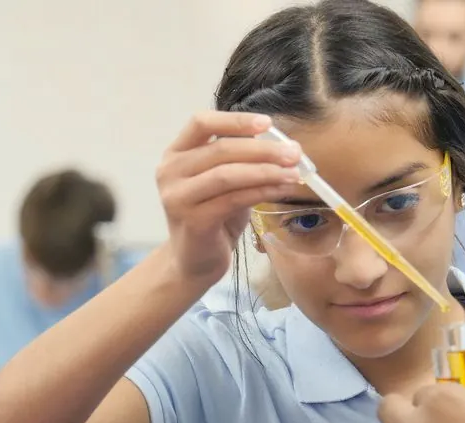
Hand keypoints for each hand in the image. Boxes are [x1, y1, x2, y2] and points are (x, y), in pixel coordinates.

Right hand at [156, 111, 302, 283]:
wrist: (194, 261)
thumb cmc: (213, 217)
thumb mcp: (225, 183)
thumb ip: (241, 162)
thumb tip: (283, 147)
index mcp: (176, 153)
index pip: (201, 122)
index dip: (235, 120)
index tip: (267, 123)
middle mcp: (171, 171)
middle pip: (221, 149)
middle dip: (263, 149)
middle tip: (294, 153)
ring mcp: (178, 196)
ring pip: (228, 174)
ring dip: (266, 171)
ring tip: (294, 173)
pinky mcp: (193, 220)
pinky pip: (234, 199)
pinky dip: (262, 192)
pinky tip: (282, 190)